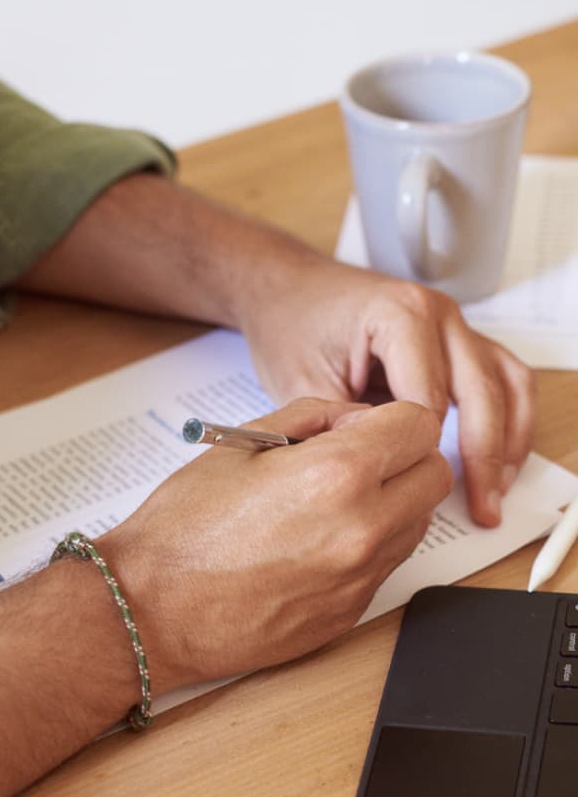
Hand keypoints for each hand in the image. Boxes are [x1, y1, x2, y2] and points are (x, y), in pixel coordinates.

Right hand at [99, 397, 451, 690]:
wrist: (153, 607)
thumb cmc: (183, 525)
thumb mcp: (240, 445)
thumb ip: (310, 417)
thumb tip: (354, 419)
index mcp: (337, 475)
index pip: (418, 426)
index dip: (390, 417)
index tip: (361, 426)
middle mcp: (365, 529)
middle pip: (435, 475)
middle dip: (404, 457)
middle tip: (354, 457)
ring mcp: (362, 577)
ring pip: (419, 522)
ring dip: (392, 501)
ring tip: (326, 500)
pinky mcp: (352, 613)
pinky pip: (387, 564)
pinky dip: (367, 543)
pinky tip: (313, 539)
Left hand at [238, 259, 534, 527]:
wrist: (287, 289)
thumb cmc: (290, 327)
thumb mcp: (303, 383)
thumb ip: (346, 426)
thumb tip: (382, 469)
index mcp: (400, 315)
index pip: (429, 396)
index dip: (423, 447)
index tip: (416, 487)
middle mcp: (438, 313)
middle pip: (482, 391)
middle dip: (483, 455)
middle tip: (481, 506)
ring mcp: (454, 323)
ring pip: (507, 384)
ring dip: (508, 440)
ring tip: (496, 491)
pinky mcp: (458, 338)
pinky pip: (501, 378)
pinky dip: (507, 420)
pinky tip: (497, 461)